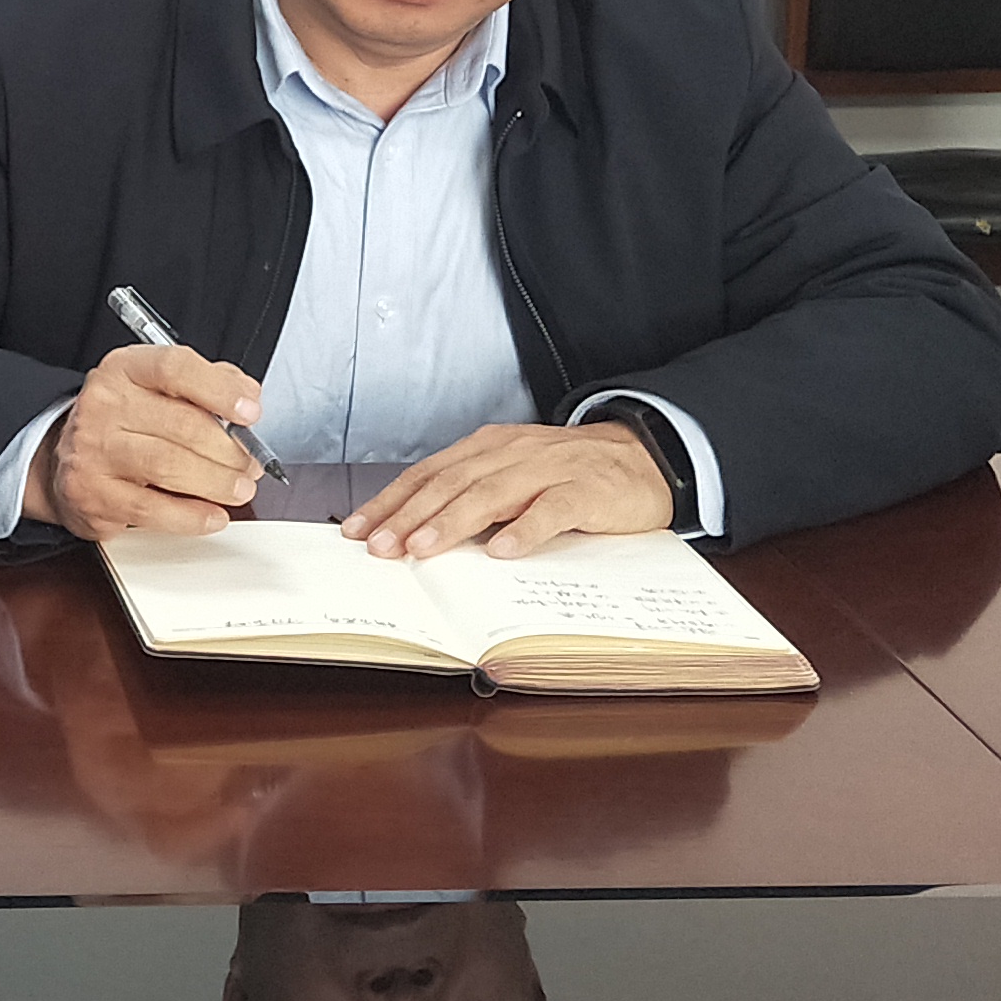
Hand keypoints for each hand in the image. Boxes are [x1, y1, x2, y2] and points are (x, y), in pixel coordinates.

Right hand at [26, 343, 269, 540]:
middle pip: (181, 424)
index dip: (219, 390)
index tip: (250, 412)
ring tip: (238, 488)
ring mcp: (93, 451)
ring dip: (215, 482)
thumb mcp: (157, 388)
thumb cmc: (122, 423)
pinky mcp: (92, 495)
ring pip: (168, 466)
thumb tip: (247, 395)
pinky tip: (212, 516)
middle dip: (229, 449)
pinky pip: (151, 510)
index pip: (174, 368)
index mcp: (124, 370)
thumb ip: (205, 384)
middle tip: (251, 463)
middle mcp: (103, 405)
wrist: (65, 460)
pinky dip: (191, 517)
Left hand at [343, 421, 671, 560]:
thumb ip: (473, 499)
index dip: (390, 501)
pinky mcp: (585, 491)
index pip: (427, 474)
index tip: (357, 529)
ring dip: (452, 523)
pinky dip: (525, 530)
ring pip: (491, 494)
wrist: (643, 458)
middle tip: (380, 546)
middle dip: (410, 517)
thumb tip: (415, 536)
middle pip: (450, 484)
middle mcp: (511, 453)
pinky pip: (551, 510)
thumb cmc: (568, 476)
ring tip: (423, 549)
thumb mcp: (513, 478)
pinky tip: (503, 552)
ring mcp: (549, 470)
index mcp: (487, 449)